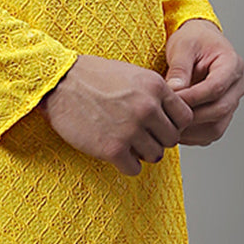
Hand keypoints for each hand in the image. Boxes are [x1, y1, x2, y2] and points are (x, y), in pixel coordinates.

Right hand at [37, 54, 194, 175]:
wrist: (57, 82)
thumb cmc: (92, 76)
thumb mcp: (132, 74)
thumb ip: (155, 94)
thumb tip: (172, 118)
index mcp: (155, 87)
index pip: (185, 117)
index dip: (173, 123)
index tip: (159, 124)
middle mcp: (147, 108)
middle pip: (172, 139)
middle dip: (158, 139)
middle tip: (140, 135)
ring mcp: (130, 130)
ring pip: (156, 155)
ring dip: (142, 152)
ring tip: (126, 142)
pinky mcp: (112, 148)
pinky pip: (134, 168)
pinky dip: (126, 164)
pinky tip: (114, 151)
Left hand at [163, 19, 243, 144]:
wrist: (198, 41)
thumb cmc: (193, 40)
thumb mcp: (183, 46)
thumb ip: (179, 68)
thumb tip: (175, 90)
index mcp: (232, 64)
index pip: (216, 87)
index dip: (193, 97)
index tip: (171, 100)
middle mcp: (237, 85)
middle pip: (219, 110)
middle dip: (191, 116)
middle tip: (167, 115)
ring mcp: (232, 101)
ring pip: (217, 126)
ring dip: (192, 130)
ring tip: (169, 124)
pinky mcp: (223, 114)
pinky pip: (211, 132)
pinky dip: (193, 135)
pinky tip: (176, 128)